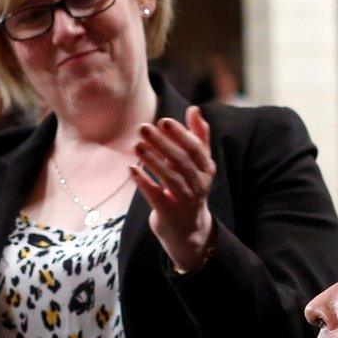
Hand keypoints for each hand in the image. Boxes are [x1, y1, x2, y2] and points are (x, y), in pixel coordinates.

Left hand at [131, 107, 216, 272]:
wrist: (188, 229)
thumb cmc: (191, 188)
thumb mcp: (199, 164)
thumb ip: (198, 136)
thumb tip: (194, 109)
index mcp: (206, 170)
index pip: (195, 149)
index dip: (180, 134)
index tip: (163, 121)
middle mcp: (198, 185)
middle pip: (181, 161)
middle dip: (162, 143)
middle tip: (143, 128)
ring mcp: (184, 201)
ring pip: (169, 178)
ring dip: (152, 160)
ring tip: (135, 145)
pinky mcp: (169, 213)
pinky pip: (155, 195)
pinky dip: (143, 182)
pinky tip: (131, 168)